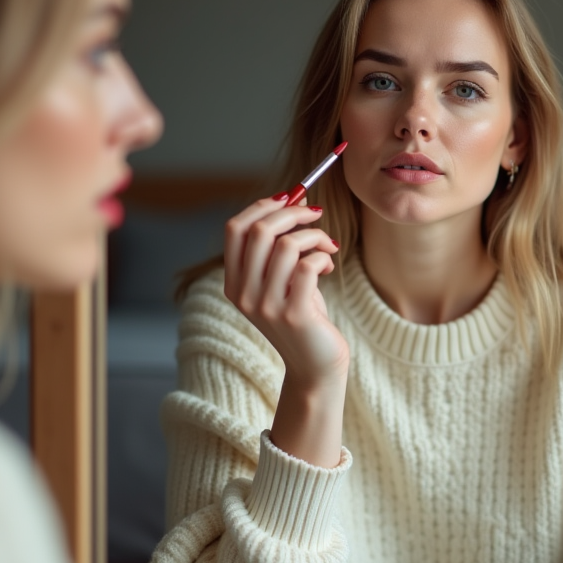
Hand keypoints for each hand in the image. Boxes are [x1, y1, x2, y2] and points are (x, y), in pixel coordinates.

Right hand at [223, 196, 347, 389]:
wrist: (316, 366)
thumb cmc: (304, 317)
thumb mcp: (281, 282)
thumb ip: (276, 249)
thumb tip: (291, 198)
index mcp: (234, 282)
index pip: (235, 228)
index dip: (263, 205)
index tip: (290, 196)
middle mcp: (243, 293)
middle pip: (260, 230)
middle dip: (293, 212)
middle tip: (316, 213)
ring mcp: (266, 306)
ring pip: (288, 244)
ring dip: (315, 235)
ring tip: (328, 246)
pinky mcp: (294, 314)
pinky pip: (309, 264)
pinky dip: (323, 256)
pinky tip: (328, 267)